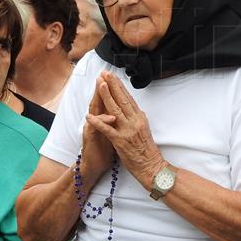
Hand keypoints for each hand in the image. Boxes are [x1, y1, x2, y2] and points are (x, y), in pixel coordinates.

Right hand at [80, 83, 115, 182]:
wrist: (94, 165)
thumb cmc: (103, 149)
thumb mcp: (111, 131)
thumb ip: (115, 120)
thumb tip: (125, 110)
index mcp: (102, 118)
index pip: (107, 100)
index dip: (111, 88)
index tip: (115, 76)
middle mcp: (95, 120)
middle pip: (99, 101)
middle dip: (103, 87)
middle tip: (105, 74)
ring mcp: (91, 128)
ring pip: (95, 110)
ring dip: (99, 99)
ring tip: (103, 87)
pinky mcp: (90, 138)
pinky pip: (97, 128)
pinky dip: (103, 122)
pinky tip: (110, 117)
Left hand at [86, 71, 164, 189]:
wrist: (151, 167)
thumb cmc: (147, 150)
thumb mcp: (145, 129)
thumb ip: (137, 118)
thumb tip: (134, 109)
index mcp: (140, 118)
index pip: (129, 98)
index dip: (119, 86)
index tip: (113, 76)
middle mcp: (135, 121)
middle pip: (122, 100)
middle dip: (113, 86)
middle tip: (105, 74)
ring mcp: (127, 131)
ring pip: (115, 110)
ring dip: (106, 97)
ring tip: (99, 85)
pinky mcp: (120, 142)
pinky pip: (107, 130)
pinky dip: (98, 122)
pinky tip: (89, 116)